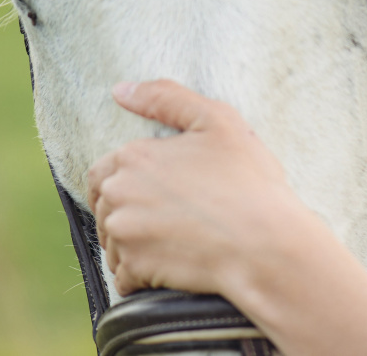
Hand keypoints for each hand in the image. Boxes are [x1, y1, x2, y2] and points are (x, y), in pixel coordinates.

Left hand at [87, 79, 305, 297]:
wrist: (266, 245)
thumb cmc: (248, 183)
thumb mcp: (217, 121)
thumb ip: (166, 98)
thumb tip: (122, 90)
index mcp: (133, 157)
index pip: (100, 171)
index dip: (124, 181)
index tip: (154, 192)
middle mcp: (119, 195)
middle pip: (105, 207)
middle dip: (130, 212)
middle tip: (172, 216)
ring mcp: (125, 235)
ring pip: (114, 242)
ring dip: (134, 243)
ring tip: (176, 239)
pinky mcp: (136, 269)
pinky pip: (124, 276)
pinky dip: (141, 274)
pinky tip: (173, 264)